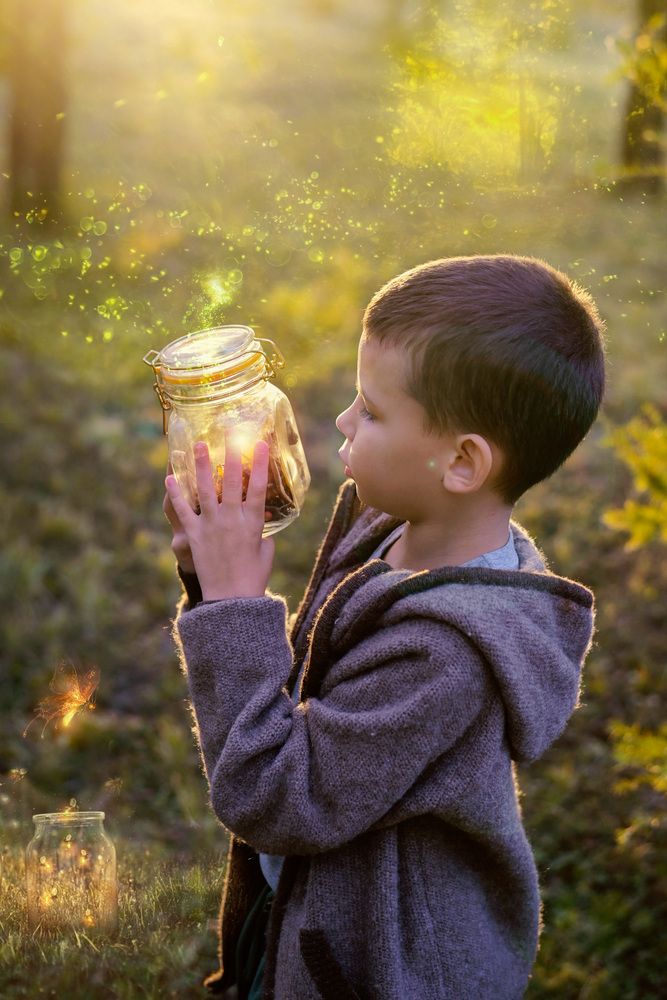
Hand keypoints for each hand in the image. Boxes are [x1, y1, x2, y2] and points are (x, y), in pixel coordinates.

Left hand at [164, 438, 274, 600]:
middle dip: (230, 454)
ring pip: (205, 489)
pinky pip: (183, 511)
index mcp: (253, 523)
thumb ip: (262, 536)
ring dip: (201, 465)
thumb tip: (258, 529)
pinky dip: (175, 494)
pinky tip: (170, 478)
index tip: (260, 443)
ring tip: (197, 445)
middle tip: (227, 433)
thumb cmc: (253, 579)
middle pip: (231, 481)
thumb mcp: (266, 554)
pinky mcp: (194, 536)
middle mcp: (231, 519)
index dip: (260, 464)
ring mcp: (211, 526)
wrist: (231, 601)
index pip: (258, 487)